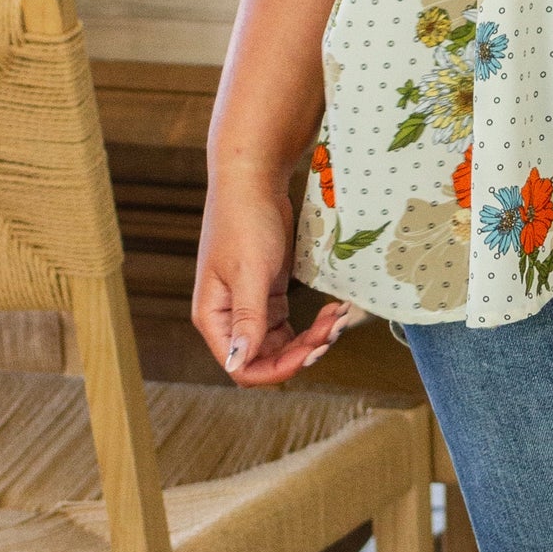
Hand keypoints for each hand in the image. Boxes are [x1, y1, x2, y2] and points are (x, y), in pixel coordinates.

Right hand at [193, 156, 356, 385]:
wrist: (253, 182)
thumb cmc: (244, 222)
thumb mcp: (250, 272)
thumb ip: (248, 319)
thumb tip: (238, 364)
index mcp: (214, 317)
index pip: (241, 366)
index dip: (276, 370)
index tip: (311, 353)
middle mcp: (229, 317)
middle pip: (265, 358)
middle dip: (302, 351)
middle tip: (334, 330)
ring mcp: (250, 306)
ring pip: (283, 343)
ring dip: (312, 338)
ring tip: (338, 317)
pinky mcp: (268, 294)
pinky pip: (291, 324)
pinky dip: (312, 323)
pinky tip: (333, 310)